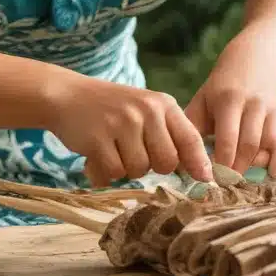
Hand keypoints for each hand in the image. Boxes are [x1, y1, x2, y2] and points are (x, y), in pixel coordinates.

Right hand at [48, 71, 212, 188]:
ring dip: (125, 169)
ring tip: (113, 148)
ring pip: (139, 171)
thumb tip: (200, 172)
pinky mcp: (99, 138)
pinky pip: (113, 173)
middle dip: (152, 167)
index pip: (190, 138)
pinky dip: (104, 172)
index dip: (200, 163)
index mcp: (162, 104)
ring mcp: (122, 123)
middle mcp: (146, 111)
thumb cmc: (113, 109)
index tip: (206, 180)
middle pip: (166, 163)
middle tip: (134, 152)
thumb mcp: (146, 111)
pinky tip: (97, 154)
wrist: (68, 95)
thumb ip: (170, 134)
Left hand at [184, 56, 275, 177]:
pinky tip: (274, 176)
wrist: (251, 62)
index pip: (228, 137)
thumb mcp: (202, 101)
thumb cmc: (219, 90)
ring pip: (271, 143)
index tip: (213, 179)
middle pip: (250, 143)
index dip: (222, 161)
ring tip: (247, 179)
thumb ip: (191, 128)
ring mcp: (272, 109)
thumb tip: (180, 161)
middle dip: (239, 168)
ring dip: (260, 165)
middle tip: (229, 184)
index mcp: (229, 100)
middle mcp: (254, 104)